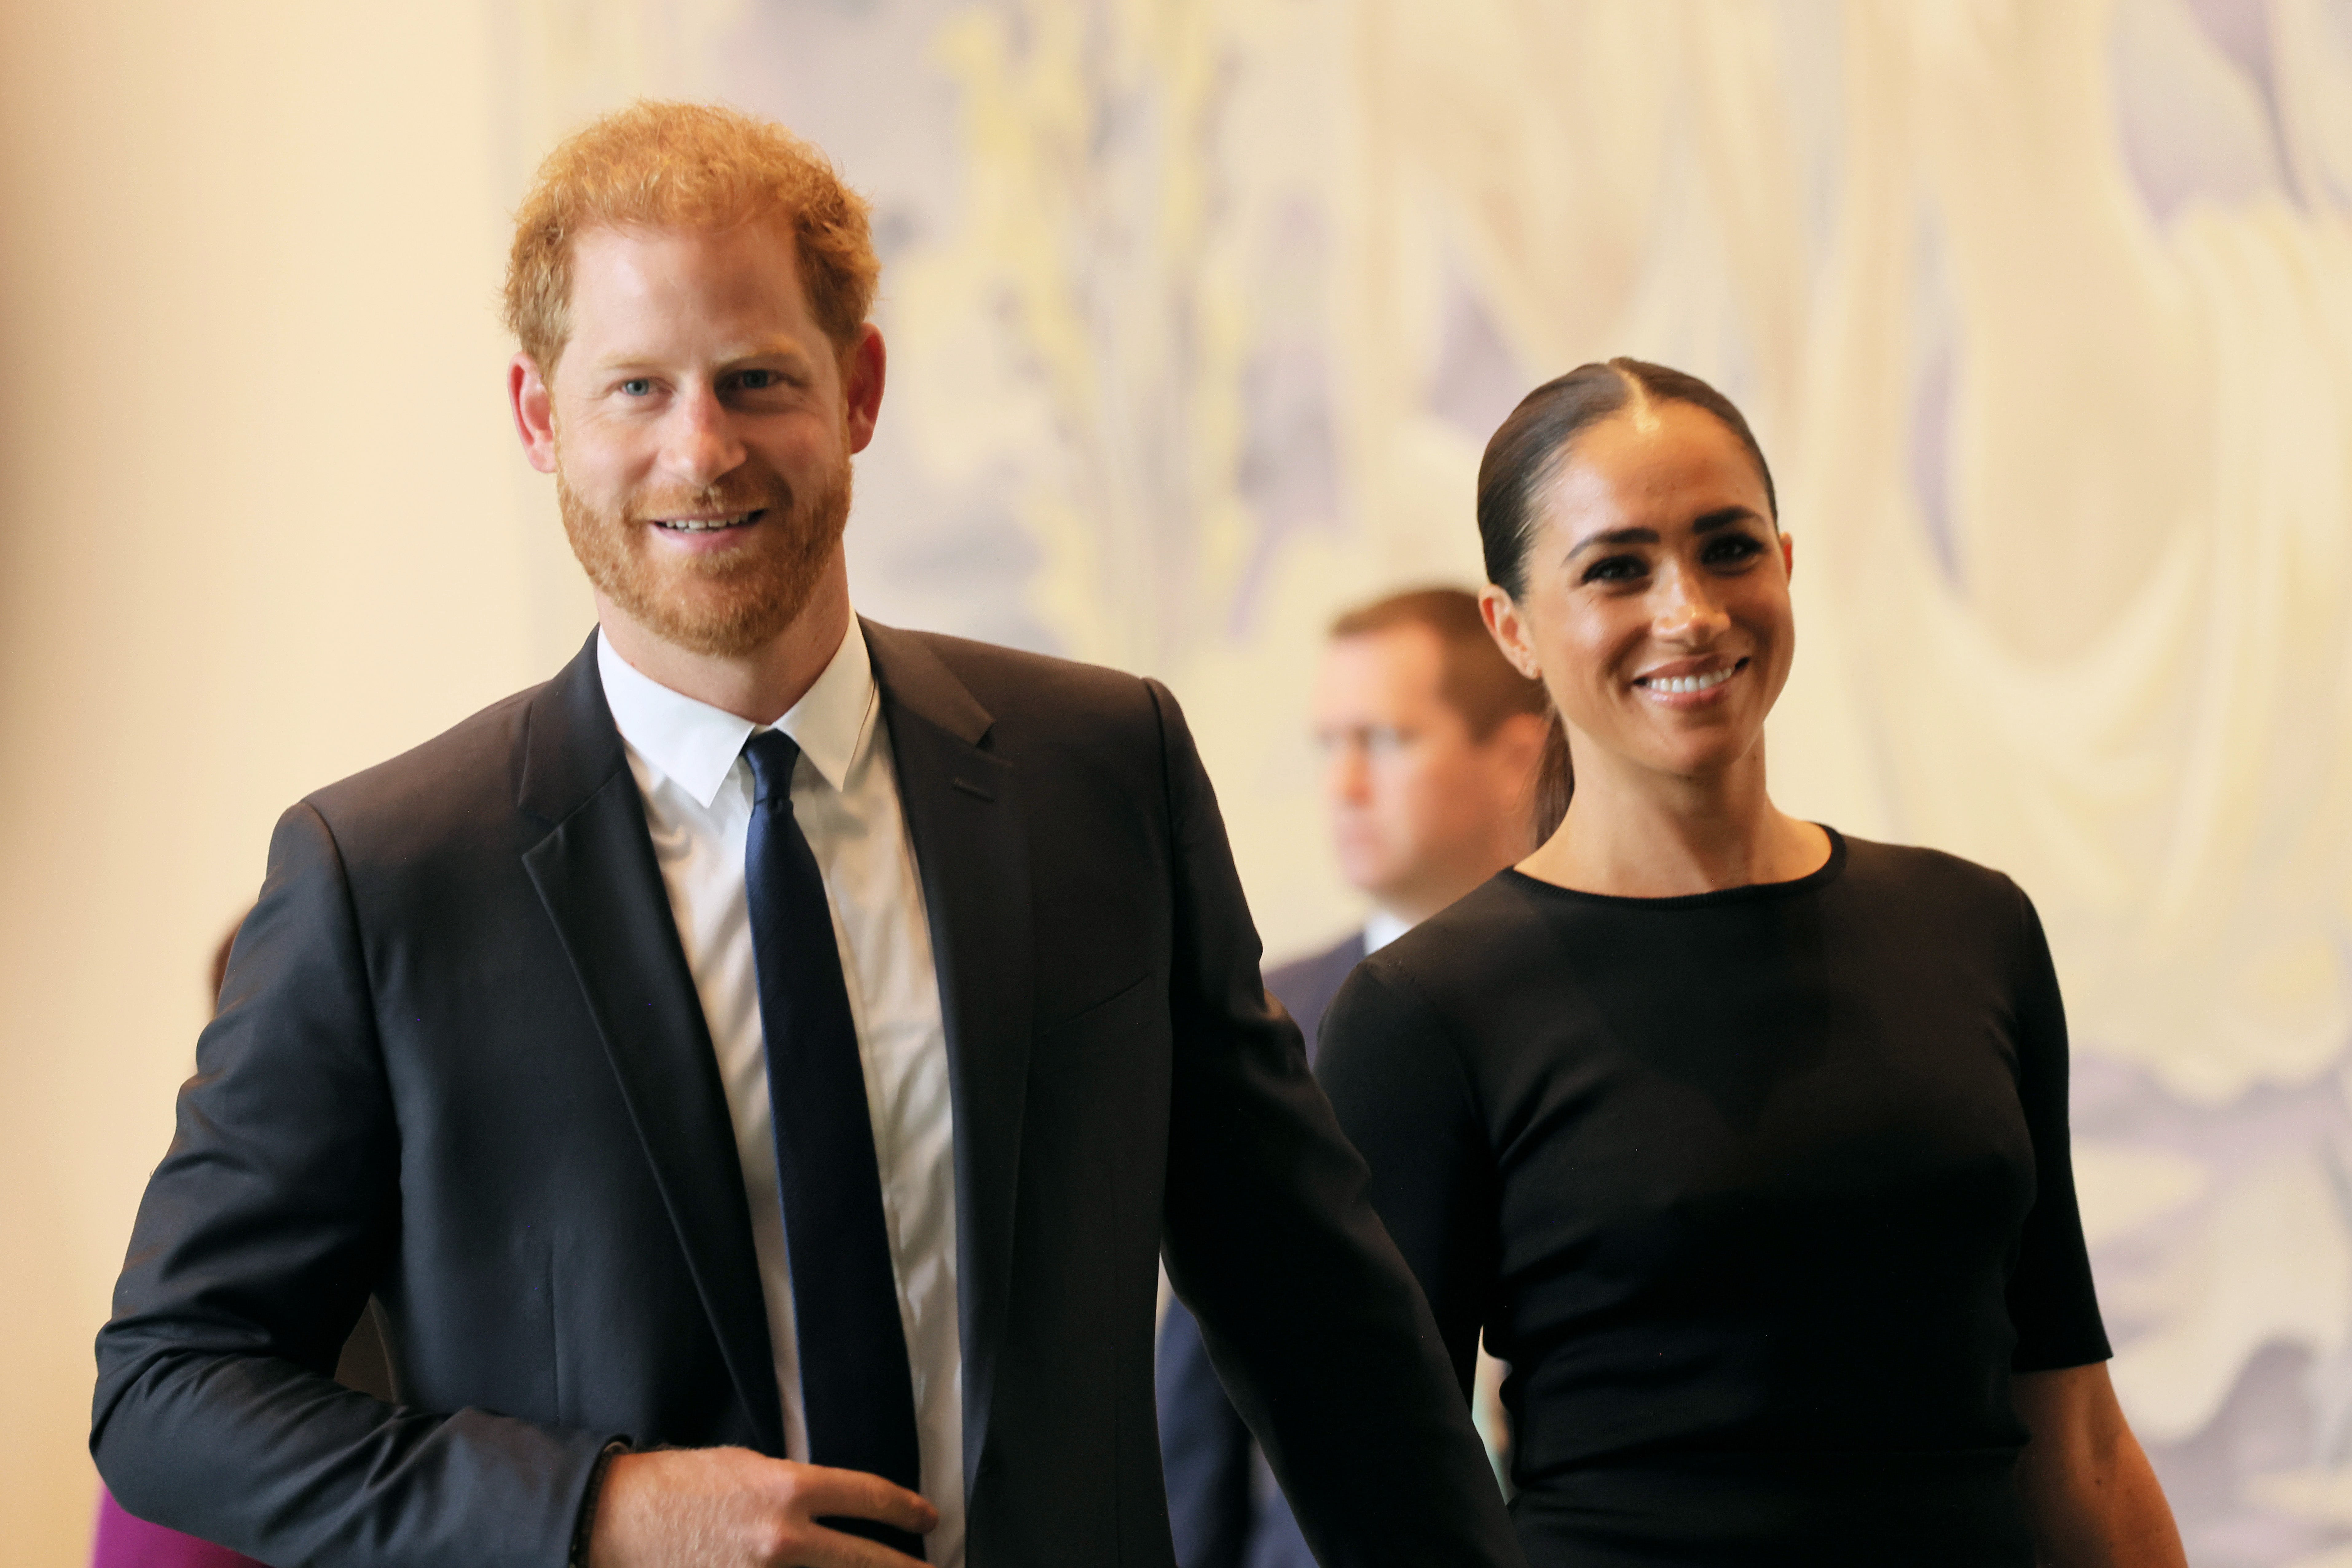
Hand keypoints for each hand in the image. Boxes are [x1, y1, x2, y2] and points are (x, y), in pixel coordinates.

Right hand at [585, 1447, 937, 1567]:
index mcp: (787, 1491)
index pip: (870, 1498)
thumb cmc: (676, 1488)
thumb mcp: (744, 1467)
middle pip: (868, 1561)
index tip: (928, 1520)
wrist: (614, 1522)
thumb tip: (829, 1505)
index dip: (907, 1510)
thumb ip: (794, 1489)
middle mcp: (785, 1540)